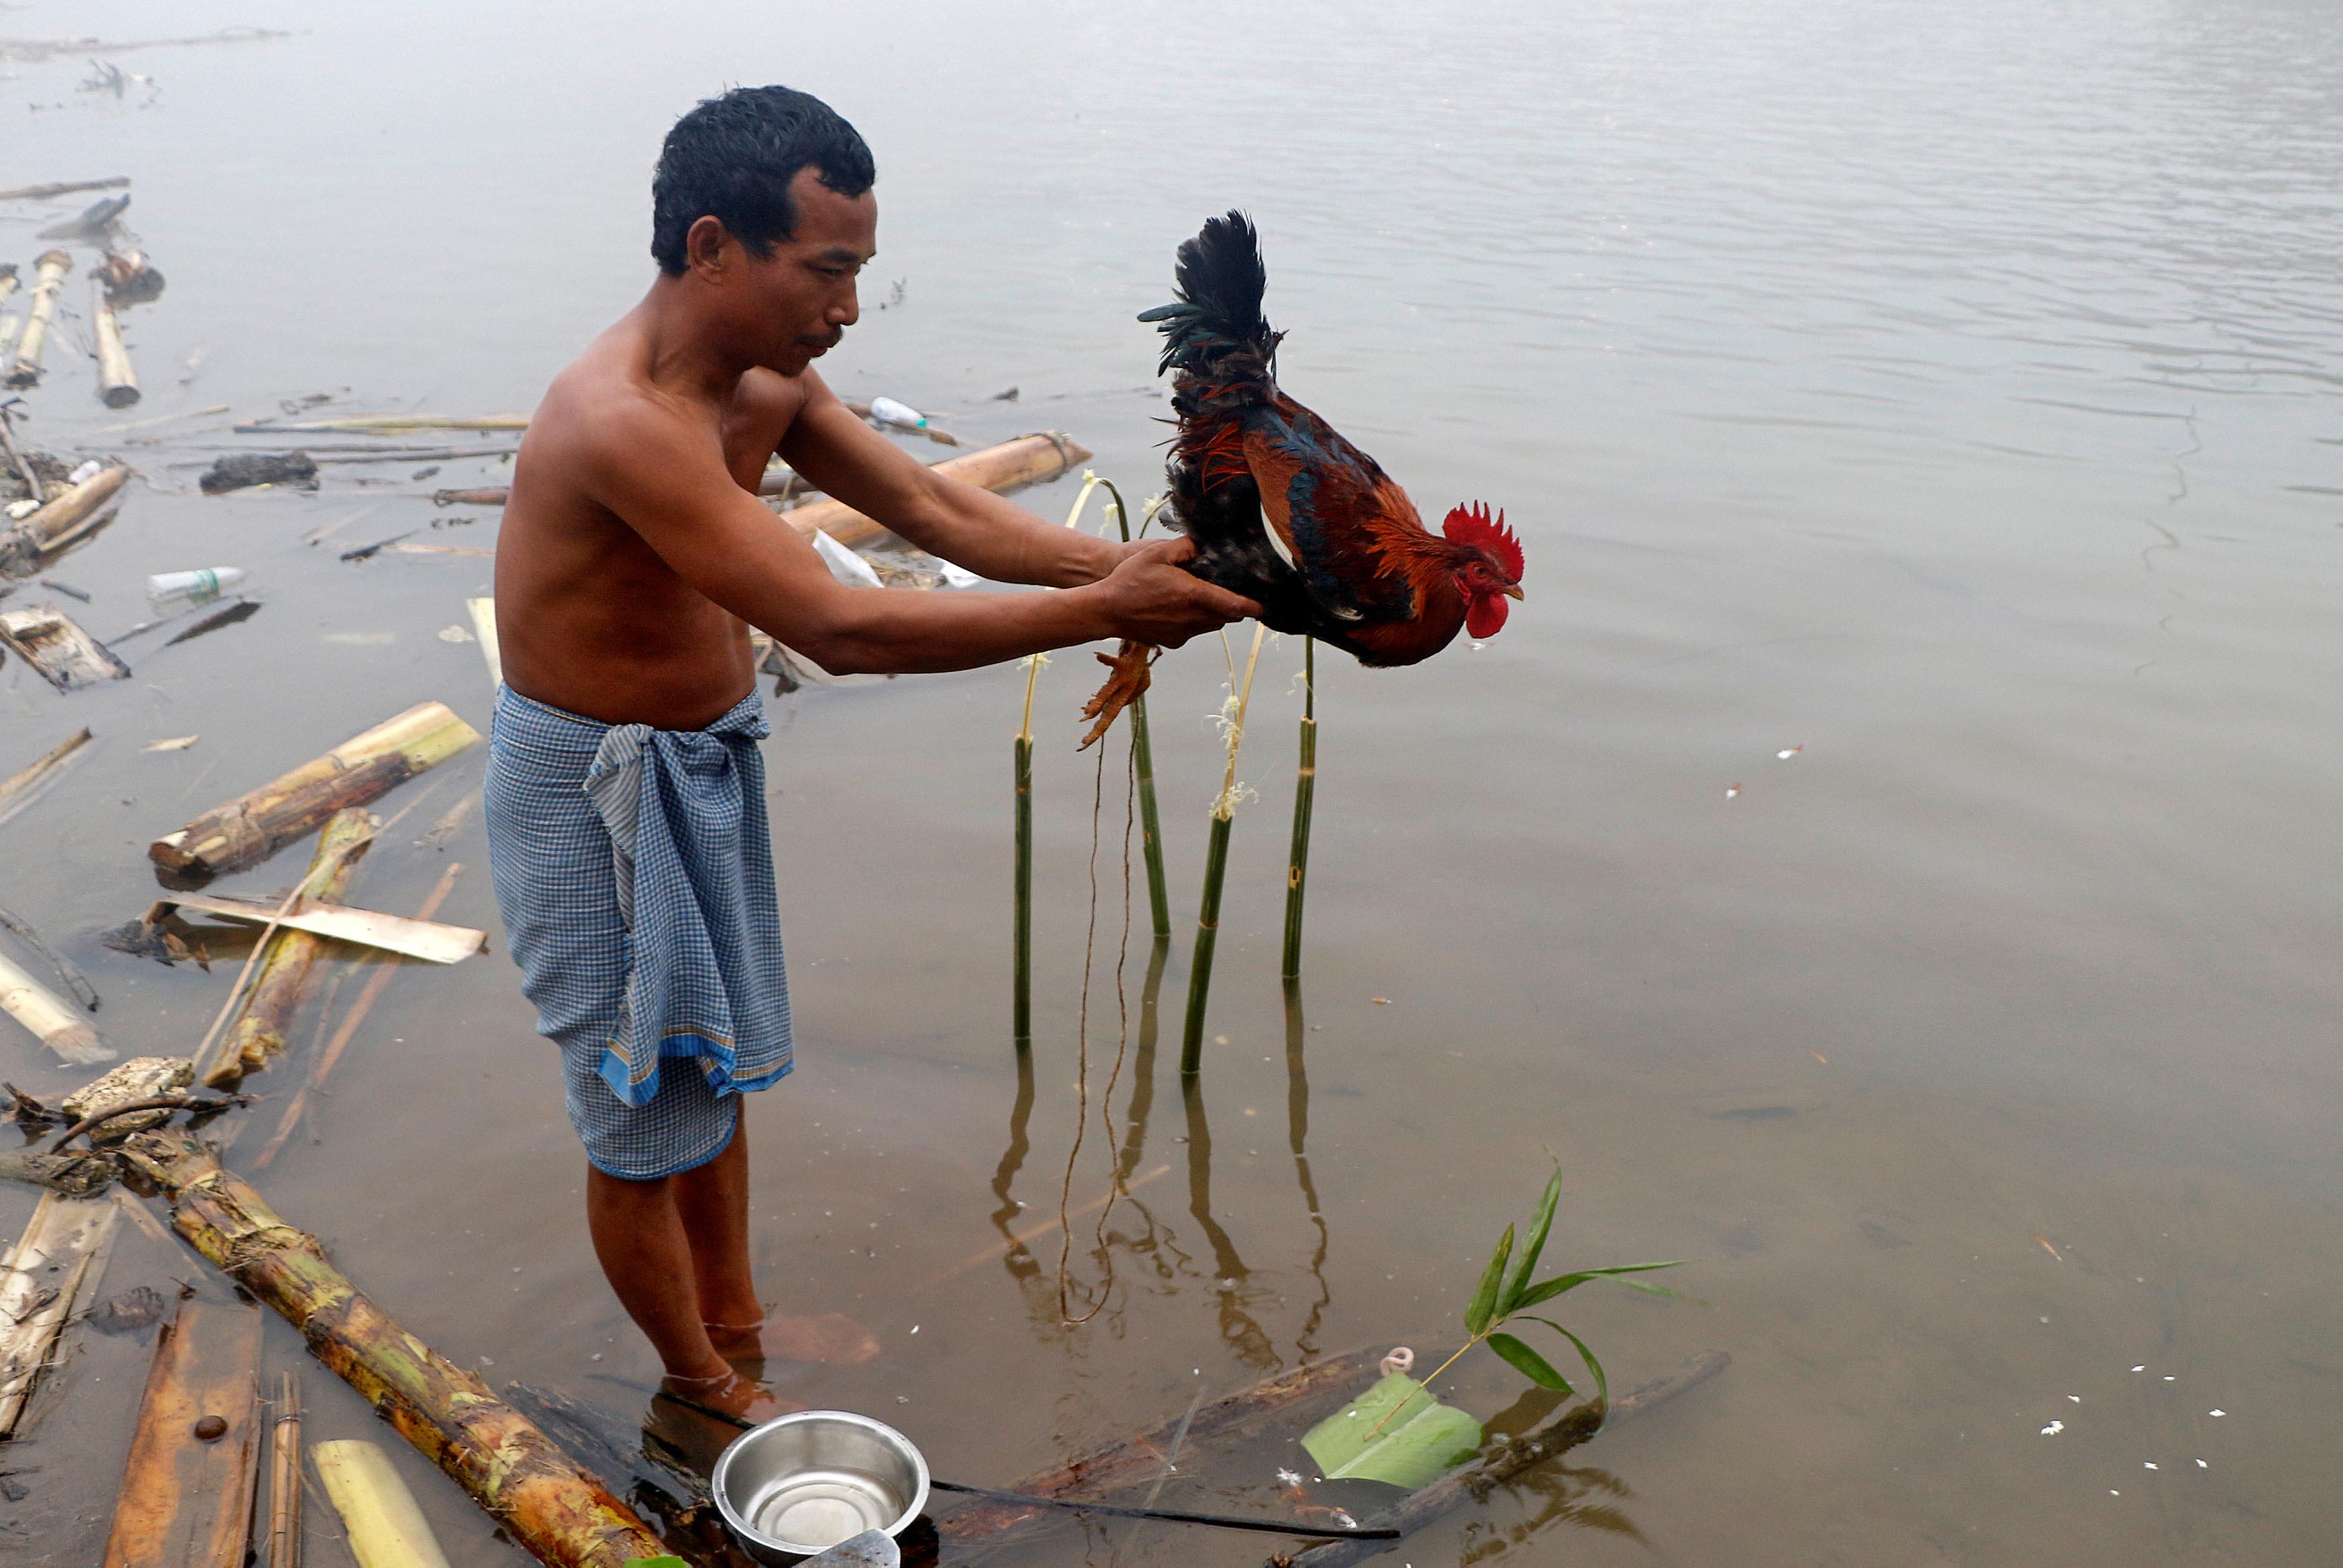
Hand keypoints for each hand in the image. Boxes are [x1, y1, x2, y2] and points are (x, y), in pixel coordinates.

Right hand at [1095, 538, 1258, 646]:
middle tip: (1229, 591)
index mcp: (1193, 595)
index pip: (1235, 606)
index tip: (1263, 606)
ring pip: (1211, 625)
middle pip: (1227, 617)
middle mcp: (1192, 619)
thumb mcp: (1157, 552)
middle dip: (1232, 606)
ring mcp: (1183, 633)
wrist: (1106, 610)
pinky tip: (1178, 608)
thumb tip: (1201, 548)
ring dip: (1213, 614)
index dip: (1253, 607)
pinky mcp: (1172, 642)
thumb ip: (1185, 546)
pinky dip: (1194, 622)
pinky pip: (1193, 631)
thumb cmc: (1130, 579)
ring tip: (1200, 597)